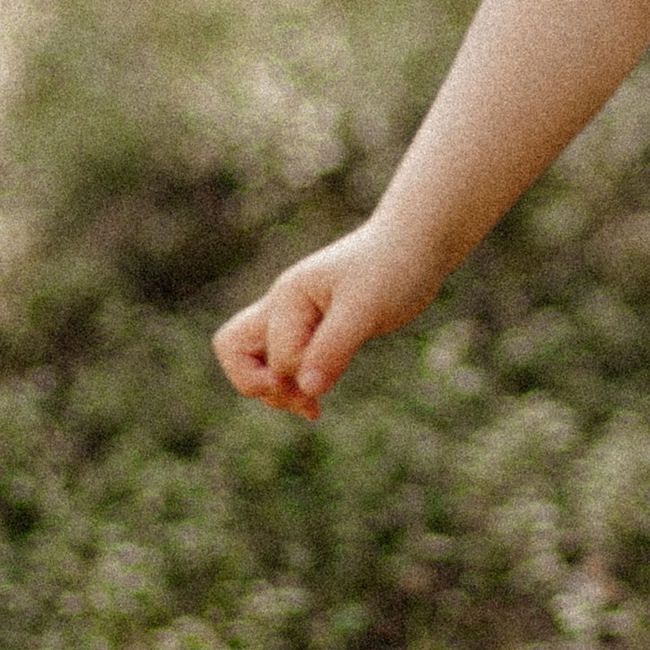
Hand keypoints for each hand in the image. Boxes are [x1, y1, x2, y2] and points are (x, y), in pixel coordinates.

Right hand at [212, 221, 440, 419]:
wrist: (416, 242)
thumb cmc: (393, 267)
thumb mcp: (365, 310)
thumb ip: (333, 349)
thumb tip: (306, 389)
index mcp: (288, 297)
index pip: (276, 356)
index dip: (298, 375)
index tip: (326, 380)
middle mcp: (282, 305)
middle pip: (233, 348)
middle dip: (257, 384)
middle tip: (302, 400)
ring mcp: (295, 316)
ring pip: (257, 358)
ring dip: (278, 388)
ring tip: (312, 407)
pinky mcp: (314, 327)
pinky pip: (285, 359)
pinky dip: (296, 383)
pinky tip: (318, 398)